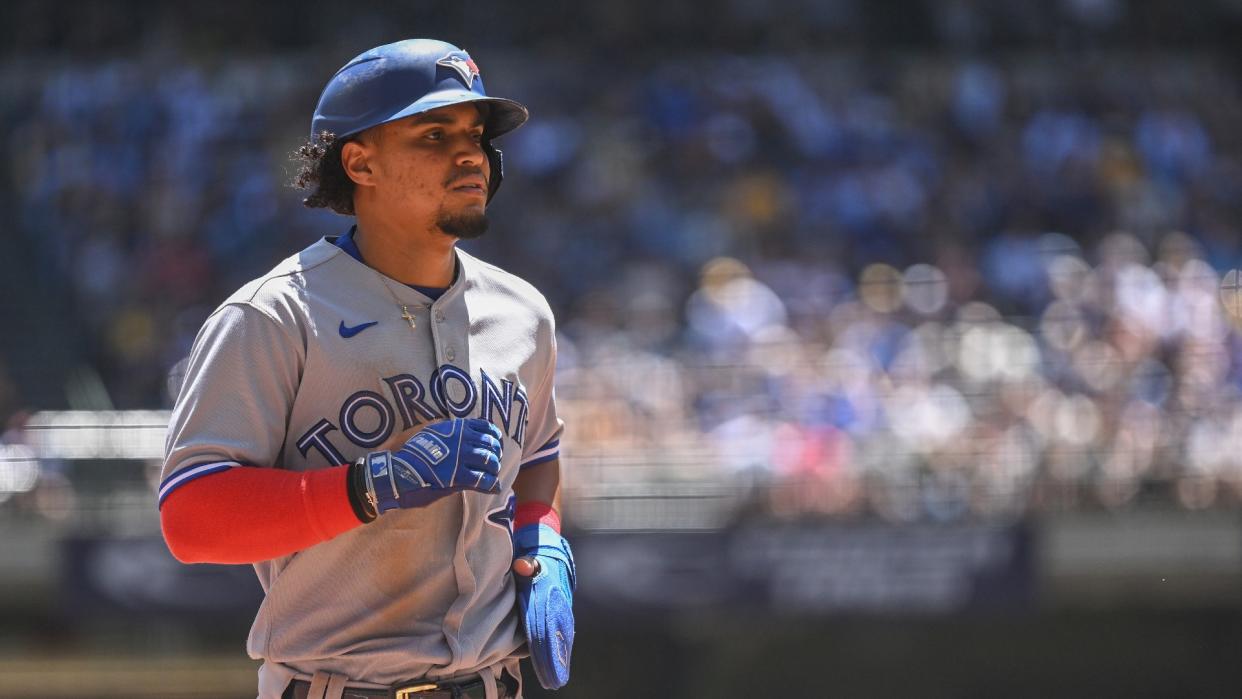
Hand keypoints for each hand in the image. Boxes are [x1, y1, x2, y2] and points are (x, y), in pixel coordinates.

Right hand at [359, 418, 502, 513]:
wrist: (397, 471)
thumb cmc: (410, 454)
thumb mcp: (429, 434)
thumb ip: (444, 430)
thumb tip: (452, 427)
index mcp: (456, 428)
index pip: (485, 428)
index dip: (494, 438)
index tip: (494, 446)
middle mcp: (461, 439)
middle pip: (491, 445)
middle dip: (495, 456)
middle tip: (494, 465)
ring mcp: (461, 457)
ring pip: (490, 462)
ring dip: (493, 470)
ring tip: (491, 477)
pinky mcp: (458, 476)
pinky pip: (483, 480)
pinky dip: (491, 484)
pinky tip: (492, 487)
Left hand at [513, 524, 575, 688]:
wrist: (546, 539)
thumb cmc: (531, 549)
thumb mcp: (526, 552)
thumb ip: (525, 562)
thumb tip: (523, 566)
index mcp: (547, 591)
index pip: (544, 625)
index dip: (544, 649)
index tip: (545, 667)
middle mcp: (557, 600)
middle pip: (556, 635)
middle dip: (554, 659)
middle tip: (554, 681)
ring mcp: (561, 602)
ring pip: (563, 633)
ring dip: (561, 655)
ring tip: (558, 676)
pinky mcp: (561, 603)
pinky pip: (564, 626)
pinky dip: (564, 643)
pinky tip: (562, 657)